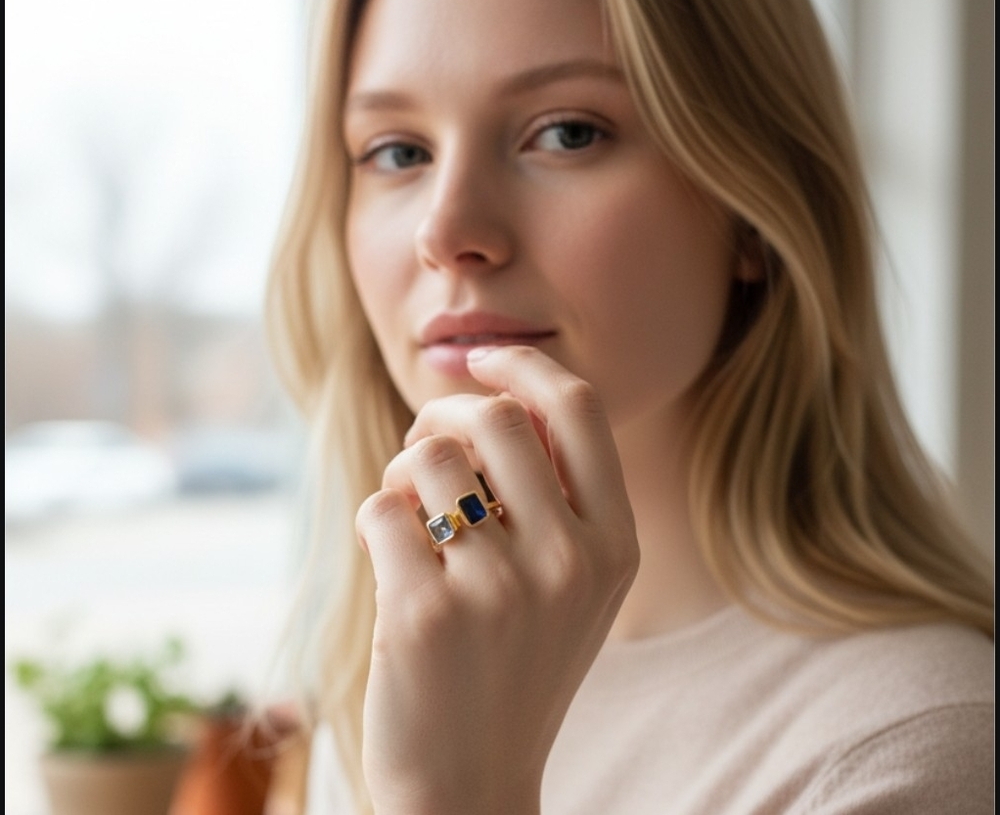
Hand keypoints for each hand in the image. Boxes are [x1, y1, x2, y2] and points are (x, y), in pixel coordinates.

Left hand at [355, 346, 639, 814]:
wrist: (471, 786)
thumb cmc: (515, 665)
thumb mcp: (573, 586)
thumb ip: (557, 494)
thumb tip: (491, 392)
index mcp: (615, 545)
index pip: (578, 408)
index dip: (524, 365)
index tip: (481, 358)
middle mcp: (569, 562)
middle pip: (495, 417)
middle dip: (444, 412)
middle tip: (423, 442)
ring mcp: (500, 589)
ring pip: (427, 456)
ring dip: (402, 469)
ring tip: (407, 510)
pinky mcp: (426, 614)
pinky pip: (381, 508)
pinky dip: (375, 519)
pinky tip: (389, 558)